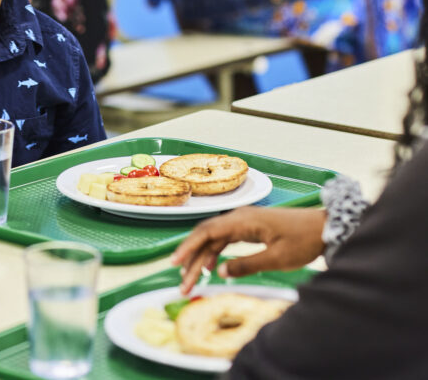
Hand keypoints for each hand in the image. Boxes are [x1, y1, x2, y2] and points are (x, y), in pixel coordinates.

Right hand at [171, 206, 326, 293]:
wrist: (325, 228)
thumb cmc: (304, 241)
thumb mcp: (277, 258)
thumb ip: (247, 265)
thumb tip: (221, 272)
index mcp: (243, 221)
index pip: (206, 232)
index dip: (188, 248)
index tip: (175, 263)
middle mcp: (239, 218)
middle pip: (206, 237)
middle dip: (191, 259)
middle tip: (182, 282)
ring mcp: (243, 222)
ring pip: (213, 240)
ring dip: (201, 258)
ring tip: (191, 279)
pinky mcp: (250, 229)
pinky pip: (224, 240)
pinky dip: (215, 254)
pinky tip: (210, 268)